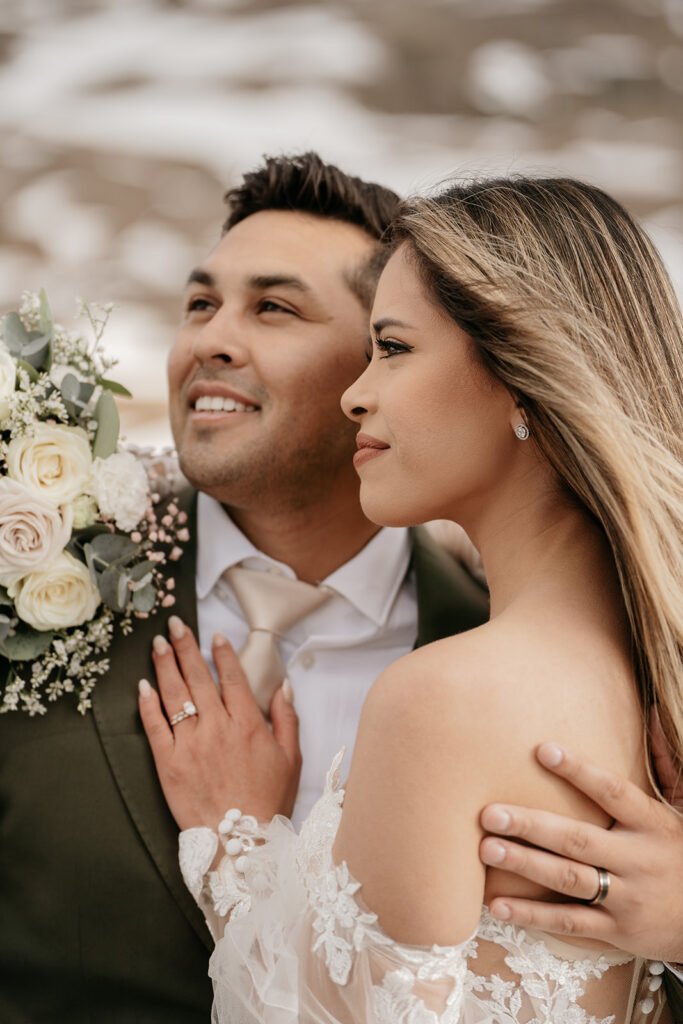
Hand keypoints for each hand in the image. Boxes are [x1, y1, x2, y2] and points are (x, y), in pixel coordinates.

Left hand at [138, 616, 301, 831]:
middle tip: (176, 625)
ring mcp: (191, 745)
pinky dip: (148, 704)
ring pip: (175, 695)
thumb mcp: (292, 758)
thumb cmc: (269, 802)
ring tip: (159, 644)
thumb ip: (287, 719)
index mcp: (248, 724)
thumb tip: (283, 687)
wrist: (242, 843)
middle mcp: (217, 728)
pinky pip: (155, 727)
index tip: (214, 637)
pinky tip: (143, 685)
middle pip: (198, 678)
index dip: (221, 654)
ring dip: (165, 666)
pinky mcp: (169, 764)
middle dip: (186, 647)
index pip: (231, 678)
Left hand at [479, 740, 682, 961]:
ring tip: (485, 849)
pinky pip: (570, 923)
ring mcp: (627, 899)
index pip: (613, 792)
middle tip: (489, 813)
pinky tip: (497, 905)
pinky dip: (533, 916)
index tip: (543, 750)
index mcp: (652, 825)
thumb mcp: (680, 810)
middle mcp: (638, 861)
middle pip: (579, 840)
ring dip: (525, 865)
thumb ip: (665, 763)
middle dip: (532, 826)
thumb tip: (654, 713)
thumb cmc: (680, 853)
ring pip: (569, 880)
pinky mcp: (617, 931)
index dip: (579, 771)